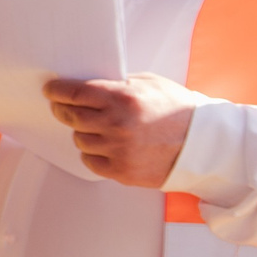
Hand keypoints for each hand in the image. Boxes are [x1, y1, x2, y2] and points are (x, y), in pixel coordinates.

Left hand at [43, 73, 207, 187]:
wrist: (204, 144)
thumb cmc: (178, 110)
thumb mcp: (149, 84)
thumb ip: (117, 85)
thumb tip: (86, 86)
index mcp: (123, 98)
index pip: (75, 93)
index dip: (58, 91)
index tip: (51, 90)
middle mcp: (117, 124)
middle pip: (70, 116)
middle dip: (62, 110)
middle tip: (62, 108)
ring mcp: (119, 150)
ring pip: (80, 140)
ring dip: (83, 132)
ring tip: (95, 128)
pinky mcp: (122, 171)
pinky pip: (90, 161)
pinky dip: (93, 154)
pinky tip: (104, 146)